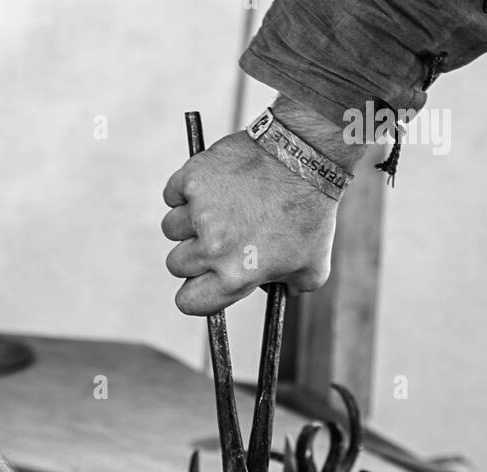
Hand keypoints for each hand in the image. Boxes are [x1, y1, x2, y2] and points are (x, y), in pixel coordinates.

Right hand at [161, 98, 362, 315]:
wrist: (306, 154)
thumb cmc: (311, 212)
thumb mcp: (314, 266)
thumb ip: (293, 288)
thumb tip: (279, 293)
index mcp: (235, 276)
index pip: (188, 301)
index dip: (194, 292)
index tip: (201, 281)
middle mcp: (213, 248)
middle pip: (176, 264)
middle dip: (193, 254)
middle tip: (219, 237)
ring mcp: (200, 211)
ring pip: (171, 228)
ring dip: (188, 221)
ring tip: (218, 208)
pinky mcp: (193, 179)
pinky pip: (172, 194)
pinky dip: (185, 191)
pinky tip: (211, 186)